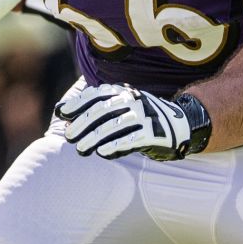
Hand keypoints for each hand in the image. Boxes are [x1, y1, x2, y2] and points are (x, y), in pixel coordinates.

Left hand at [54, 83, 210, 161]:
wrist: (181, 124)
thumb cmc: (142, 117)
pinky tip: (102, 152)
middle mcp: (133, 100)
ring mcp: (145, 116)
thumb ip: (96, 108)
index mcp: (124, 91)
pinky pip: (132, 140)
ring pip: (114, 127)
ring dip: (94, 138)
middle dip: (82, 124)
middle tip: (69, 137)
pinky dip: (116, 146)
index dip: (77, 103)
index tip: (61, 113)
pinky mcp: (154, 134)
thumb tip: (63, 116)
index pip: (95, 94)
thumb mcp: (122, 105)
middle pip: (102, 111)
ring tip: (81, 149)